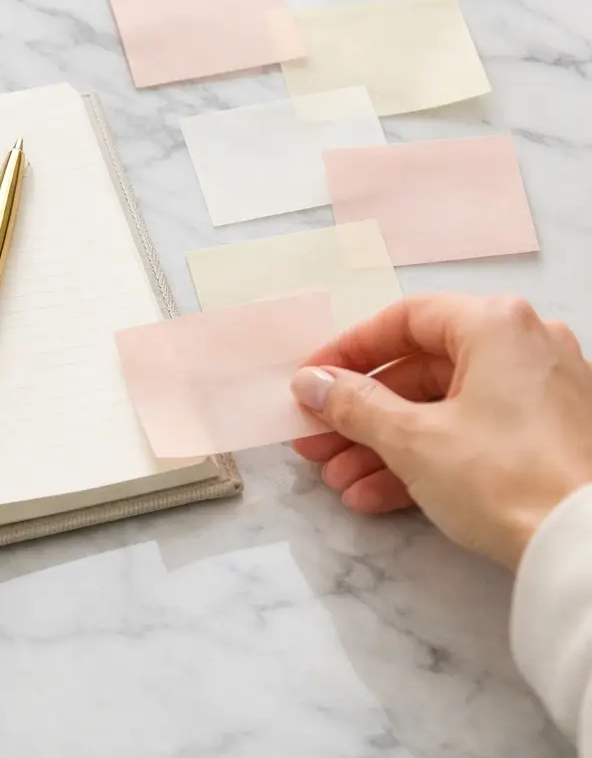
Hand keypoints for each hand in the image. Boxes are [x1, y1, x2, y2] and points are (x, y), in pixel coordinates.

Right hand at [289, 294, 591, 568]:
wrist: (589, 553)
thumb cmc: (503, 477)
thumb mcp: (411, 438)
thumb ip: (352, 404)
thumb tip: (310, 383)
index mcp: (494, 325)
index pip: (403, 320)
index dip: (347, 352)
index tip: (311, 382)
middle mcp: (523, 347)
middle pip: (419, 371)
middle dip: (359, 415)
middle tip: (316, 441)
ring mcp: (541, 396)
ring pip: (441, 410)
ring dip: (383, 446)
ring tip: (339, 481)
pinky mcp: (549, 441)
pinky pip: (471, 437)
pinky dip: (424, 461)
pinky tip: (376, 496)